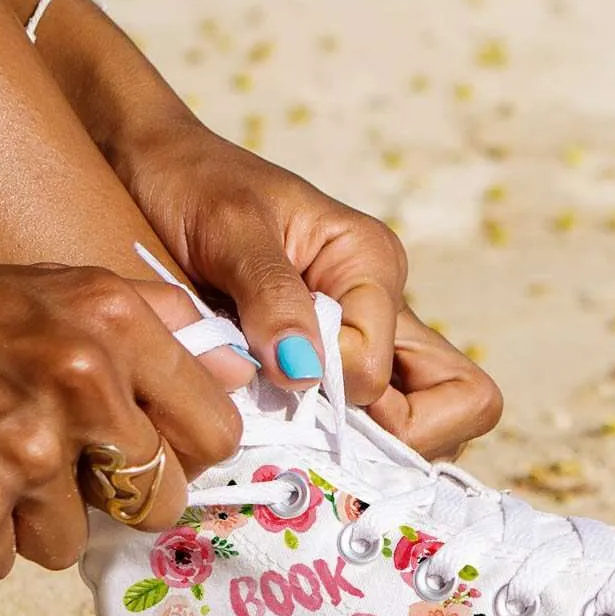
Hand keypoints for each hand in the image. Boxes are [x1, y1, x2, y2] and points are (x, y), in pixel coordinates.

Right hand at [0, 263, 245, 579]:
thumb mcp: (58, 290)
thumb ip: (158, 326)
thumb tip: (246, 369)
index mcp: (115, 321)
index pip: (216, 431)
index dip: (186, 453)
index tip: (155, 450)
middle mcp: (80, 378)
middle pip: (158, 499)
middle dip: (114, 495)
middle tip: (59, 459)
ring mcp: (26, 448)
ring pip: (76, 538)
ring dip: (33, 515)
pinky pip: (8, 560)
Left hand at [116, 122, 502, 459]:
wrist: (154, 170)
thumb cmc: (191, 184)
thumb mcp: (228, 227)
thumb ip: (272, 297)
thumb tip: (307, 374)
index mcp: (373, 266)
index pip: (389, 372)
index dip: (341, 389)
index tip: (283, 376)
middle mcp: (387, 312)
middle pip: (460, 405)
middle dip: (401, 438)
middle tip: (319, 429)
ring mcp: (370, 345)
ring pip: (426, 426)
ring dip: (373, 446)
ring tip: (297, 431)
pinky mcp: (338, 370)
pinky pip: (374, 427)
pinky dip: (339, 444)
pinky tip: (287, 432)